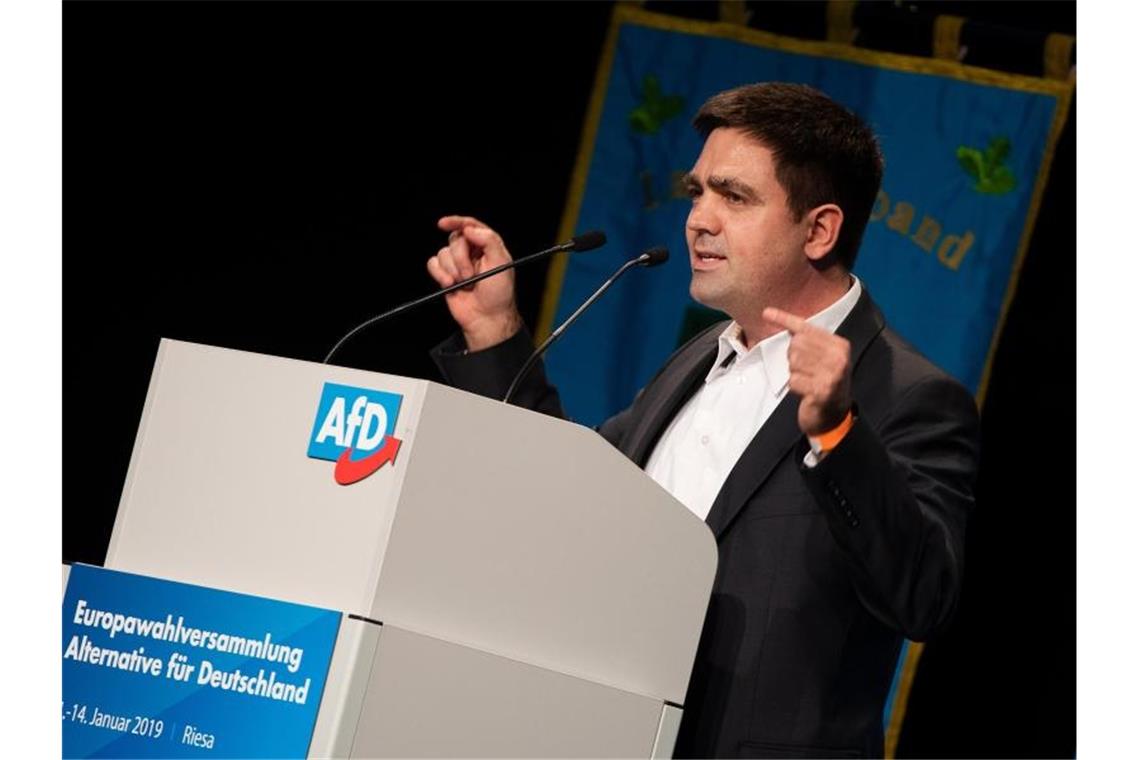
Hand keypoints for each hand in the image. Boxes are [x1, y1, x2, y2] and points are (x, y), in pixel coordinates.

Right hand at [428, 215, 522, 350]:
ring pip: (443, 253)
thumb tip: (470, 228)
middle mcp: (471, 252)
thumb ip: (489, 240)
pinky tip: (450, 284)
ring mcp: (457, 263)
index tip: (444, 223)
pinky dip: (439, 273)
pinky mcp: (445, 275)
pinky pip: (433, 264)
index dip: (457, 221)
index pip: (470, 225)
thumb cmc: (499, 293)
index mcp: (487, 246)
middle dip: (460, 258)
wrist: (486, 317)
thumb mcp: (501, 263)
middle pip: (455, 240)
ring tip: (464, 283)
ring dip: (452, 269)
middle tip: (471, 275)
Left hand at [762, 306, 852, 436]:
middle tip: (806, 372)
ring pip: (793, 362)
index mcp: (840, 345)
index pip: (806, 328)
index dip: (785, 320)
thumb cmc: (823, 383)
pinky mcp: (822, 390)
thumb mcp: (821, 358)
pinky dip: (794, 387)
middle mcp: (839, 357)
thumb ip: (806, 340)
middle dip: (794, 359)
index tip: (766, 312)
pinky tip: (806, 392)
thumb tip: (774, 317)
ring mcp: (832, 374)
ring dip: (795, 374)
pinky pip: (793, 380)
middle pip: (796, 345)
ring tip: (808, 381)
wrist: (834, 415)